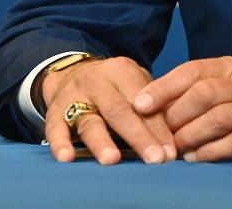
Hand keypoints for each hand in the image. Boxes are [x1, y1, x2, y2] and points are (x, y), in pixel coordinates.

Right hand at [42, 56, 175, 165]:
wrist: (71, 73)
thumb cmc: (114, 86)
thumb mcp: (133, 83)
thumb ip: (152, 104)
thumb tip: (176, 135)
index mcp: (122, 70)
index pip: (144, 100)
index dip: (159, 127)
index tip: (170, 152)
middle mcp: (98, 81)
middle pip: (120, 111)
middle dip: (139, 137)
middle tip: (155, 158)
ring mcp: (75, 95)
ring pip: (90, 121)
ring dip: (102, 142)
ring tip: (112, 159)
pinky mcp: (55, 110)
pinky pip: (55, 127)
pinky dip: (60, 142)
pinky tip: (68, 157)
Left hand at [133, 56, 231, 161]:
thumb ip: (212, 87)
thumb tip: (165, 104)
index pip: (194, 70)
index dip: (164, 86)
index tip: (139, 102)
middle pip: (203, 93)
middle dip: (173, 115)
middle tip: (154, 134)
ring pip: (218, 118)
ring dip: (190, 135)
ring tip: (172, 150)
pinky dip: (214, 151)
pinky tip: (198, 159)